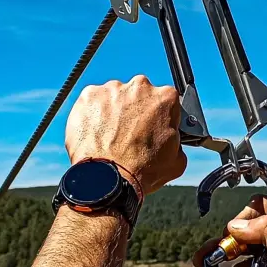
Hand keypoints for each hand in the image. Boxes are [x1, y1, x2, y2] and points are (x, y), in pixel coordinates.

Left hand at [65, 75, 187, 195]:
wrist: (108, 180)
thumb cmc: (141, 171)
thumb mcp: (177, 160)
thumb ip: (176, 139)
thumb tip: (172, 137)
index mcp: (165, 98)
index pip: (165, 100)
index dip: (158, 116)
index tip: (151, 127)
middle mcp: (139, 87)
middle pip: (138, 94)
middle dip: (135, 111)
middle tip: (129, 134)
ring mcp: (112, 90)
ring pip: (114, 97)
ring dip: (113, 112)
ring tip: (110, 136)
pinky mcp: (89, 96)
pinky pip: (92, 102)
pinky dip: (93, 114)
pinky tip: (96, 133)